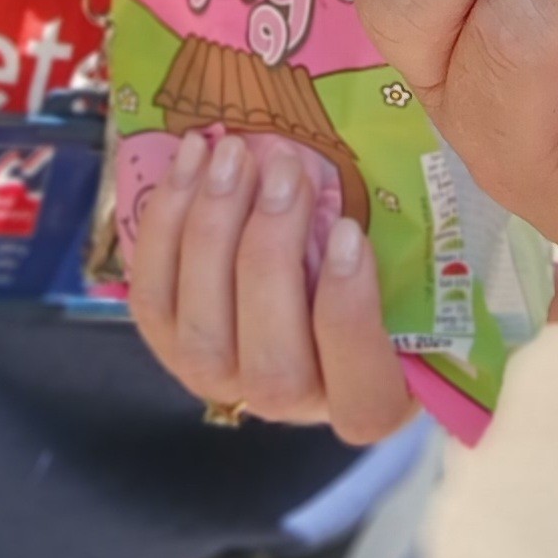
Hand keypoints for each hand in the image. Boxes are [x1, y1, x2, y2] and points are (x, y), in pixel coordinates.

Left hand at [122, 132, 421, 443]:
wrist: (302, 267)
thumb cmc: (374, 259)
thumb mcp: (406, 256)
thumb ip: (400, 240)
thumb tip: (403, 163)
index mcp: (368, 398)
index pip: (364, 401)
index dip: (351, 318)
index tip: (349, 231)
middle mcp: (291, 403)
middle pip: (272, 367)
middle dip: (271, 254)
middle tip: (286, 166)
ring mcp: (222, 380)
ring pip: (202, 336)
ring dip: (212, 232)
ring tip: (232, 154)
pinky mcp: (167, 345)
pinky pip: (152, 297)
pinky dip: (166, 223)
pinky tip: (191, 161)